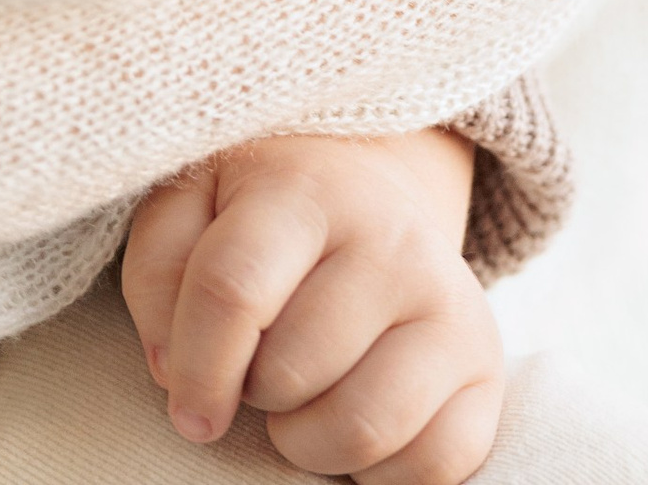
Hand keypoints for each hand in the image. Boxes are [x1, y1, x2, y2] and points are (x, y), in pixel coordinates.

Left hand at [121, 128, 499, 481]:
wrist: (370, 191)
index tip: (188, 411)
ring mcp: (448, 304)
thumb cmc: (260, 208)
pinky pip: (435, 466)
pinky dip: (379, 473)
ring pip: (363, 427)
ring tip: (298, 404)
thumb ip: (160, 272)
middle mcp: (389, 240)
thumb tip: (174, 373)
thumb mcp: (192, 203)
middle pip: (295, 369)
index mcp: (304, 191)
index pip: (233, 288)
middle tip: (256, 371)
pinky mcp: (487, 365)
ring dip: (308, 442)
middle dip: (256, 394)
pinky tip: (353, 425)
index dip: (197, 367)